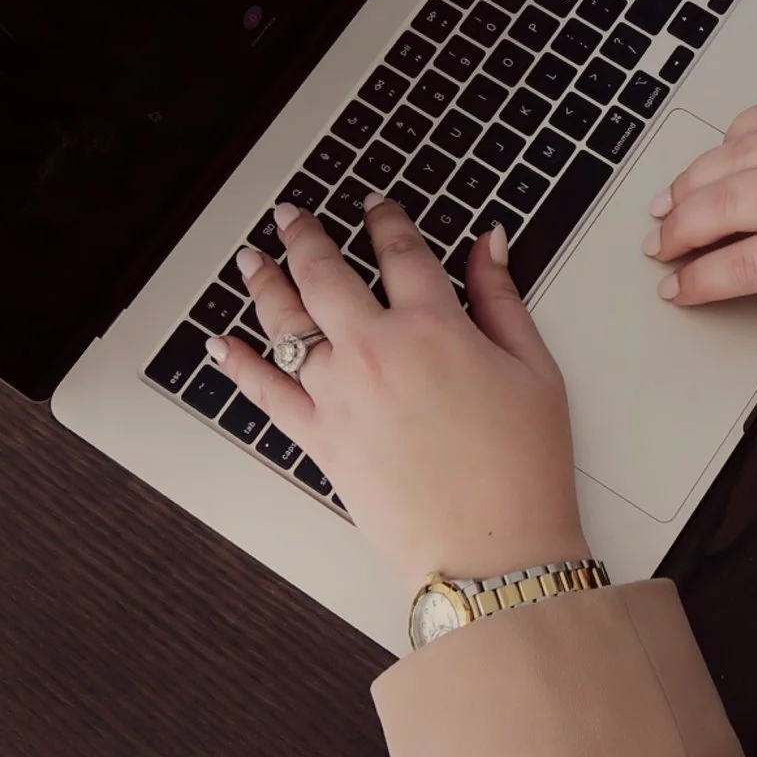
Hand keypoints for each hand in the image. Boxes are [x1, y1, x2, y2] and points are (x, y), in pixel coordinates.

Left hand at [204, 199, 587, 593]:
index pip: (400, 253)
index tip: (376, 207)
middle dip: (305, 237)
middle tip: (292, 215)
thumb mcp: (534, 369)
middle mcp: (377, 353)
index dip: (386, 221)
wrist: (492, 549)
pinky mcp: (319, 439)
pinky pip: (266, 393)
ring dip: (264, 284)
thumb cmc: (521, 468)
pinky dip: (239, 366)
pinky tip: (222, 345)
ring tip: (252, 258)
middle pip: (326, 274)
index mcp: (435, 328)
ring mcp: (340, 396)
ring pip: (287, 324)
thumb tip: (488, 246)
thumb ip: (502, 299)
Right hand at [642, 86, 756, 401]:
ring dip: (696, 178)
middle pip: (732, 202)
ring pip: (742, 150)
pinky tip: (719, 154)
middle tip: (658, 248)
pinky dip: (738, 129)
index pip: (752, 263)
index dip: (704, 280)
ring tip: (668, 204)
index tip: (678, 291)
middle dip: (682, 228)